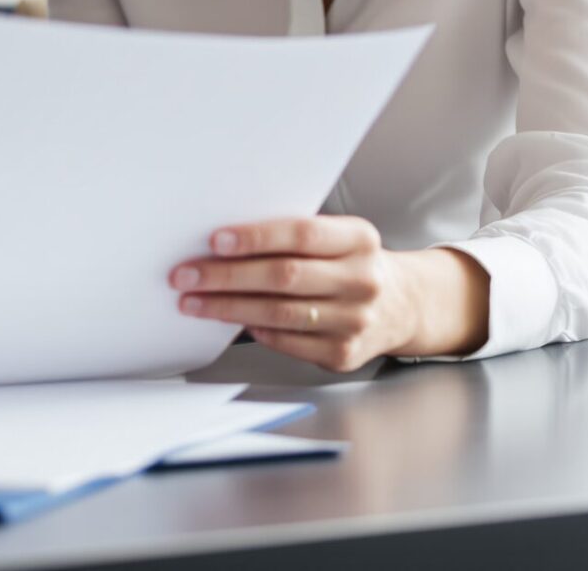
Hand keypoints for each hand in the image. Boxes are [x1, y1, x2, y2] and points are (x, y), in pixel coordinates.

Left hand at [170, 216, 488, 370]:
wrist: (402, 305)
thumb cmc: (350, 264)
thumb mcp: (337, 238)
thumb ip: (293, 237)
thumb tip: (223, 241)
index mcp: (359, 240)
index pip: (301, 234)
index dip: (256, 237)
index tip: (214, 240)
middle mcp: (362, 280)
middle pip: (284, 276)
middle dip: (226, 276)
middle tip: (185, 274)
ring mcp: (356, 320)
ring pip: (280, 313)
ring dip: (228, 307)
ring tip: (193, 301)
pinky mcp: (344, 354)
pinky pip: (288, 341)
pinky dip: (255, 330)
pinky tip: (232, 321)